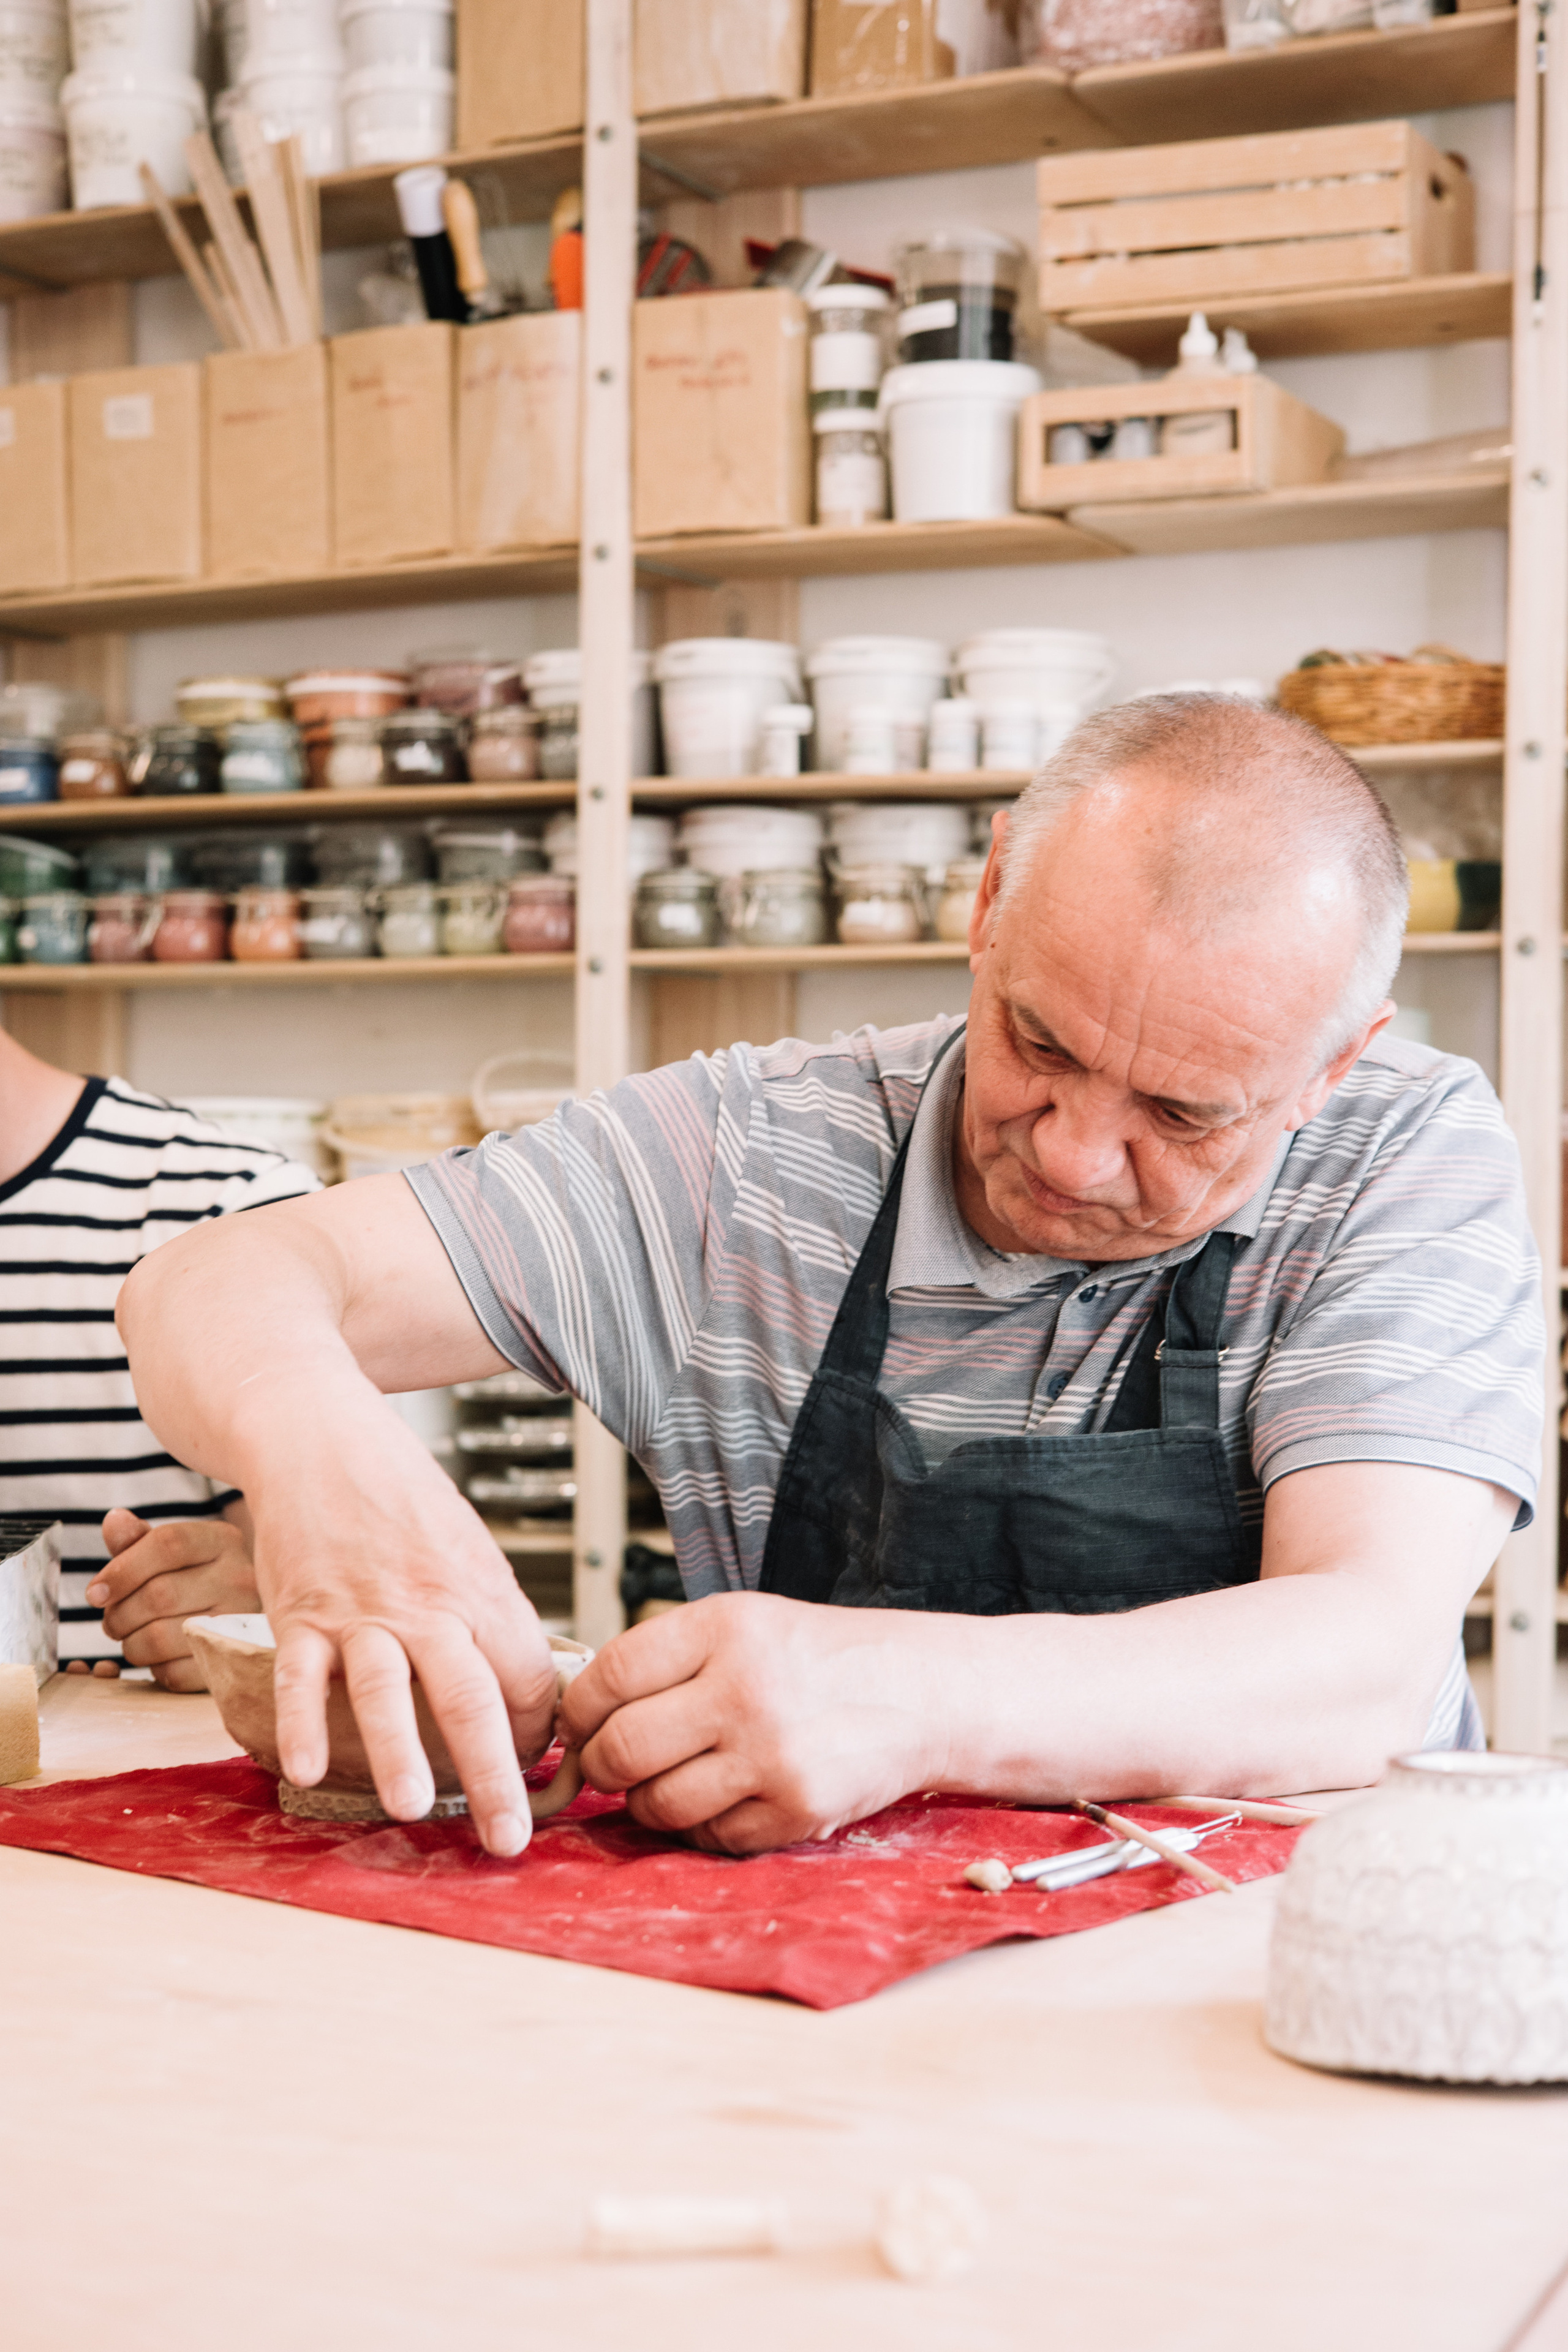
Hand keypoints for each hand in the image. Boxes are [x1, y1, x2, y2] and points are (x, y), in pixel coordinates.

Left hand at [87, 1509, 261, 1690]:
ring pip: (159, 1638)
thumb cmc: (196, 1581)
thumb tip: (113, 1519)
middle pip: (158, 1595)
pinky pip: (173, 1673)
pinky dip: (154, 1668)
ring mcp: (241, 1623)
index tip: (95, 1593)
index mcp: (223, 1541)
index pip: (167, 1544)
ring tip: (133, 1638)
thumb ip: (137, 1539)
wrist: (244, 1621)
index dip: (122, 1570)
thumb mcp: (170, 1554)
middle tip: (112, 1621)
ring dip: (130, 1643)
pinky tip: (159, 1657)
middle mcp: (240, 1578)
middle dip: (119, 1614)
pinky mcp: (232, 1663)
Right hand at [244, 1395, 558, 1858]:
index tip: (536, 1774)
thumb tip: (526, 1688)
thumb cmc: (400, 1496)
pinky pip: (301, 1674)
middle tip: (506, 1837)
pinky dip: (302, 1722)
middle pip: (470, 1696)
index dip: (537, 1733)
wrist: (321, 1438)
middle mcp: (427, 1605)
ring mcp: (361, 1611)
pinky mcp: (302, 1612)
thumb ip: (489, 1616)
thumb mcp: (468, 1546)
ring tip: (411, 1808)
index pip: (526, 1677)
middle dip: (491, 1774)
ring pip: (385, 1689)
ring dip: (399, 1752)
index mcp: (479, 1591)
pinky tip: (307, 1768)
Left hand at [559, 1592, 966, 1853]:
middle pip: (621, 1749)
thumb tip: (579, 1715)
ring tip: (673, 1778)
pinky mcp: (795, 1810)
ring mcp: (772, 1755)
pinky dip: (701, 1827)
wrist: (917, 1692)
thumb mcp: (742, 1625)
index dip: (578, 1711)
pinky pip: (708, 1839)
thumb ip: (665, 1659)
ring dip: (648, 1802)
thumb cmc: (817, 1660)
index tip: (580, 1724)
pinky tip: (724, 1797)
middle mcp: (746, 1688)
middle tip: (613, 1763)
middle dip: (601, 1765)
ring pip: (657, 1805)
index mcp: (724, 1628)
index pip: (609, 1676)